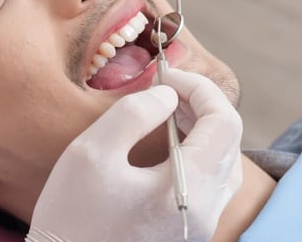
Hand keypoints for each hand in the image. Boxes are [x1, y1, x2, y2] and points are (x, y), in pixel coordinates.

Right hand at [27, 69, 241, 241]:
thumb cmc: (72, 216)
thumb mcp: (91, 152)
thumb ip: (134, 114)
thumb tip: (168, 95)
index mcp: (189, 188)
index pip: (224, 123)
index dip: (201, 88)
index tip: (166, 75)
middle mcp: (206, 210)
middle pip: (229, 142)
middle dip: (202, 105)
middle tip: (165, 88)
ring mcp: (199, 225)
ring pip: (223, 164)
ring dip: (202, 129)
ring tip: (168, 111)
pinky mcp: (187, 232)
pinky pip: (210, 184)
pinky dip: (196, 153)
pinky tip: (167, 145)